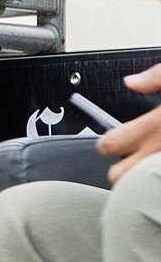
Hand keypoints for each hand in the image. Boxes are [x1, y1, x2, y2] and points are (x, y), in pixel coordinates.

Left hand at [100, 60, 160, 181]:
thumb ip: (154, 77)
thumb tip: (131, 82)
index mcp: (154, 127)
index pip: (108, 145)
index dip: (105, 141)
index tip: (113, 135)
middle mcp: (158, 152)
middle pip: (117, 176)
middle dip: (117, 166)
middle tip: (127, 152)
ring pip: (139, 183)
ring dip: (138, 174)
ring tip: (145, 158)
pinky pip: (157, 180)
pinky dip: (155, 174)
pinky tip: (157, 164)